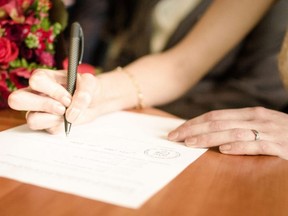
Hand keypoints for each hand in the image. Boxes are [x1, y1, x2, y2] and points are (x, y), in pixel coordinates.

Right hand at [8, 69, 101, 133]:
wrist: (94, 101)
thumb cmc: (87, 88)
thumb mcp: (90, 84)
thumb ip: (84, 93)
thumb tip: (71, 112)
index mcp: (45, 78)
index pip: (36, 81)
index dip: (52, 91)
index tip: (68, 97)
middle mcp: (37, 93)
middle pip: (17, 100)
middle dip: (43, 105)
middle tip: (62, 108)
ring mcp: (39, 110)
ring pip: (30, 119)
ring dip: (51, 119)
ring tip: (65, 114)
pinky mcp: (46, 123)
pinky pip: (45, 129)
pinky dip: (58, 126)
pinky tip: (66, 120)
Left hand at [168, 107, 287, 159]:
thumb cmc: (282, 132)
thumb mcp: (259, 124)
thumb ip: (237, 126)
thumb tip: (211, 132)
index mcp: (248, 113)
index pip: (214, 116)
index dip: (194, 122)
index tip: (178, 130)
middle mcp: (255, 119)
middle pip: (217, 123)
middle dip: (193, 129)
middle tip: (175, 137)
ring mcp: (267, 131)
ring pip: (231, 133)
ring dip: (209, 138)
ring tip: (190, 143)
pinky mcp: (279, 146)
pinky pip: (256, 146)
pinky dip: (239, 147)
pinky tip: (224, 150)